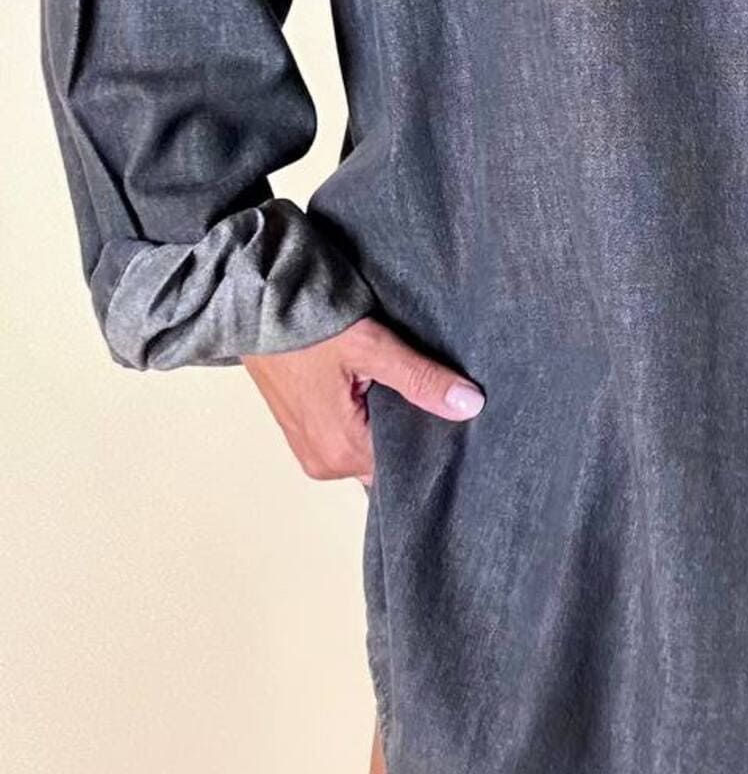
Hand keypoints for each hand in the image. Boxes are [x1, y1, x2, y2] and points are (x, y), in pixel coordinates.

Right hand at [241, 315, 484, 487]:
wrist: (253, 309)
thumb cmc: (304, 327)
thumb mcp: (370, 347)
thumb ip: (419, 379)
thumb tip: (468, 404)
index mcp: (342, 452)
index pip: (408, 462)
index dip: (435, 437)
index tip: (458, 414)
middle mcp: (325, 464)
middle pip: (390, 457)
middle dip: (414, 428)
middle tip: (437, 392)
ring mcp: (312, 451)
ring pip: (371, 446)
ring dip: (390, 420)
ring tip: (407, 386)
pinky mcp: (306, 434)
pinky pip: (352, 437)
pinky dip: (370, 416)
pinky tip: (382, 388)